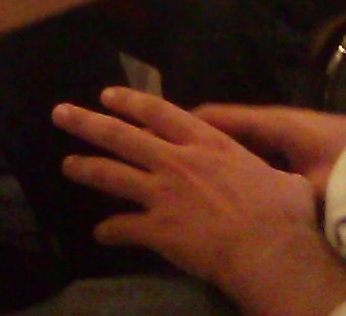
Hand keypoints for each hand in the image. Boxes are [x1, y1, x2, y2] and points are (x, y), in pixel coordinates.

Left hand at [54, 87, 345, 308]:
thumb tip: (285, 183)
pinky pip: (125, 228)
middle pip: (121, 136)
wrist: (268, 249)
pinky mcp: (157, 229)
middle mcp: (176, 161)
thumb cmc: (282, 211)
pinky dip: (110, 231)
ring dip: (86, 168)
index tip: (107, 95)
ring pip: (112, 175)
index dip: (130, 102)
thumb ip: (270, 175)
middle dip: (87, 123)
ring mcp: (162, 194)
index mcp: (206, 142)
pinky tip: (100, 234)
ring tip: (67, 165)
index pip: (158, 113)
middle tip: (60, 114)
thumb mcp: (283, 180)